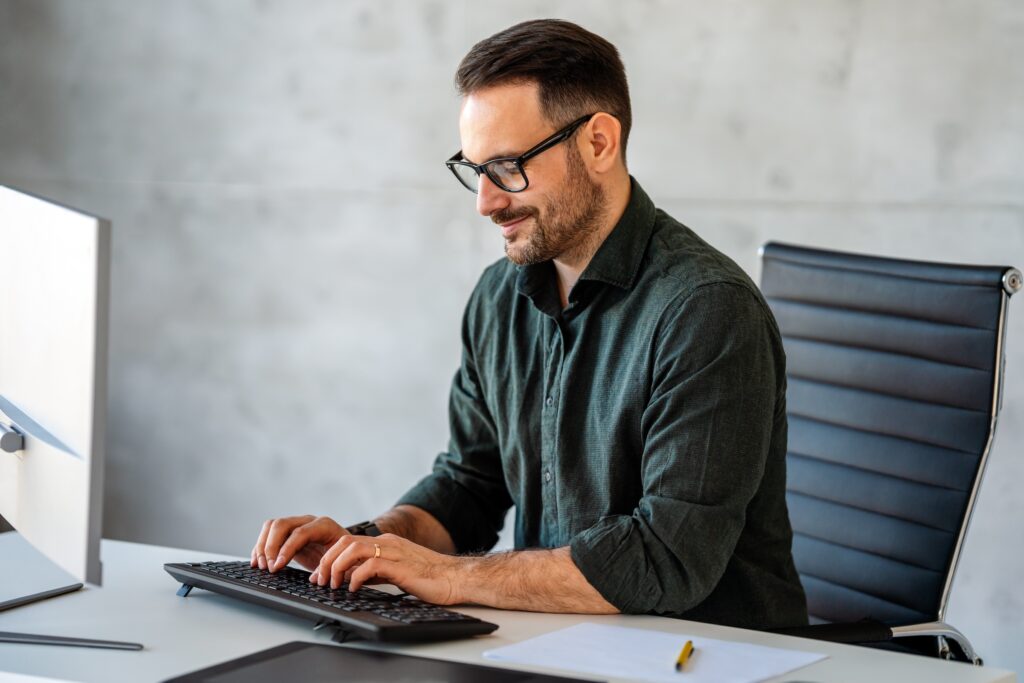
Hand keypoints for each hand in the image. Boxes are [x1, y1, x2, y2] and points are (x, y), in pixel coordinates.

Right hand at [251, 515, 347, 571]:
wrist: (346, 552)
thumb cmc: (346, 557)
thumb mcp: (343, 563)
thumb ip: (330, 568)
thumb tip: (315, 579)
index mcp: (325, 526)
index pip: (300, 532)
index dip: (287, 548)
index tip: (278, 565)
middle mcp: (309, 522)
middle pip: (282, 524)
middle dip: (271, 546)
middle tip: (269, 567)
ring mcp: (297, 525)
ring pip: (272, 526)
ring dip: (262, 545)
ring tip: (261, 566)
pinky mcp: (288, 534)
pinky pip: (269, 533)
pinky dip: (261, 547)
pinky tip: (258, 561)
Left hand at [312, 533, 463, 604]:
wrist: (455, 578)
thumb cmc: (429, 578)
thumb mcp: (395, 572)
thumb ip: (376, 572)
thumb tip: (353, 579)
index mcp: (386, 543)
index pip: (348, 542)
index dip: (329, 558)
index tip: (320, 575)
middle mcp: (387, 543)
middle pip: (345, 542)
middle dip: (327, 561)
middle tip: (320, 581)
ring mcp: (393, 552)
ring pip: (353, 549)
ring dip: (337, 567)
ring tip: (333, 585)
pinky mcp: (399, 565)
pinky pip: (369, 565)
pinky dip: (355, 577)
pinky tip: (353, 589)